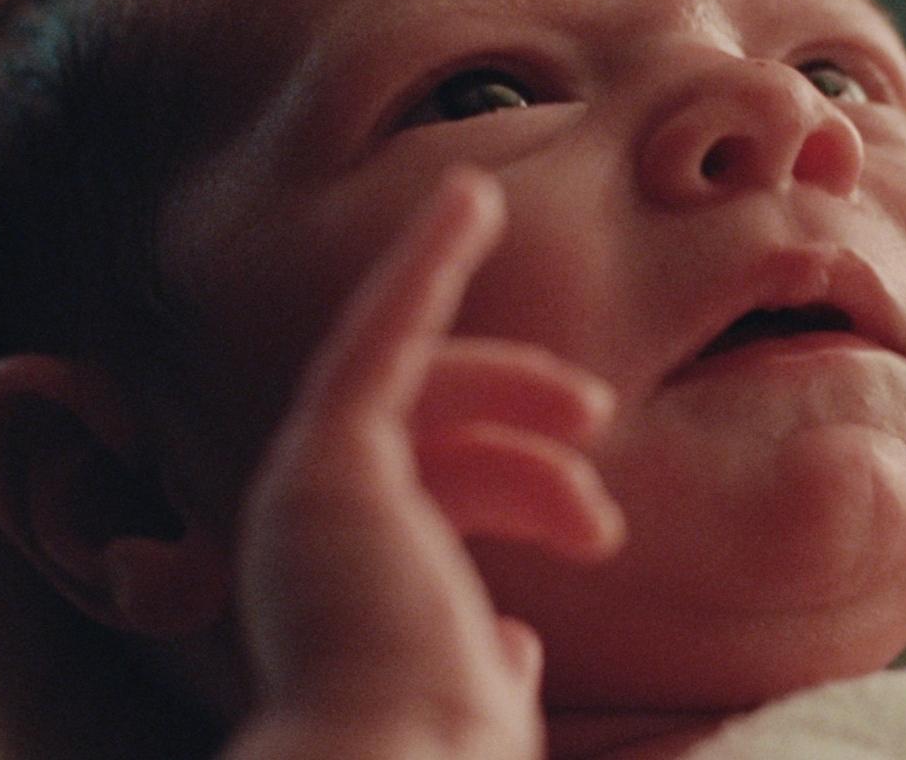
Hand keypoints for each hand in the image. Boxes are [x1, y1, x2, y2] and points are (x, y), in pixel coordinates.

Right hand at [230, 170, 622, 759]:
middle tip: (596, 420)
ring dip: (511, 384)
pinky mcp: (326, 459)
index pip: (433, 492)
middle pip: (426, 431)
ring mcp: (309, 493)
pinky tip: (468, 201)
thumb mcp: (480, 695)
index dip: (514, 480)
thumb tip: (524, 641)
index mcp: (347, 586)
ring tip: (592, 414)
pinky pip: (383, 333)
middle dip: (518, 420)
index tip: (592, 522)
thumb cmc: (441, 752)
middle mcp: (311, 535)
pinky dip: (427, 260)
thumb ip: (488, 655)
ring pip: (418, 388)